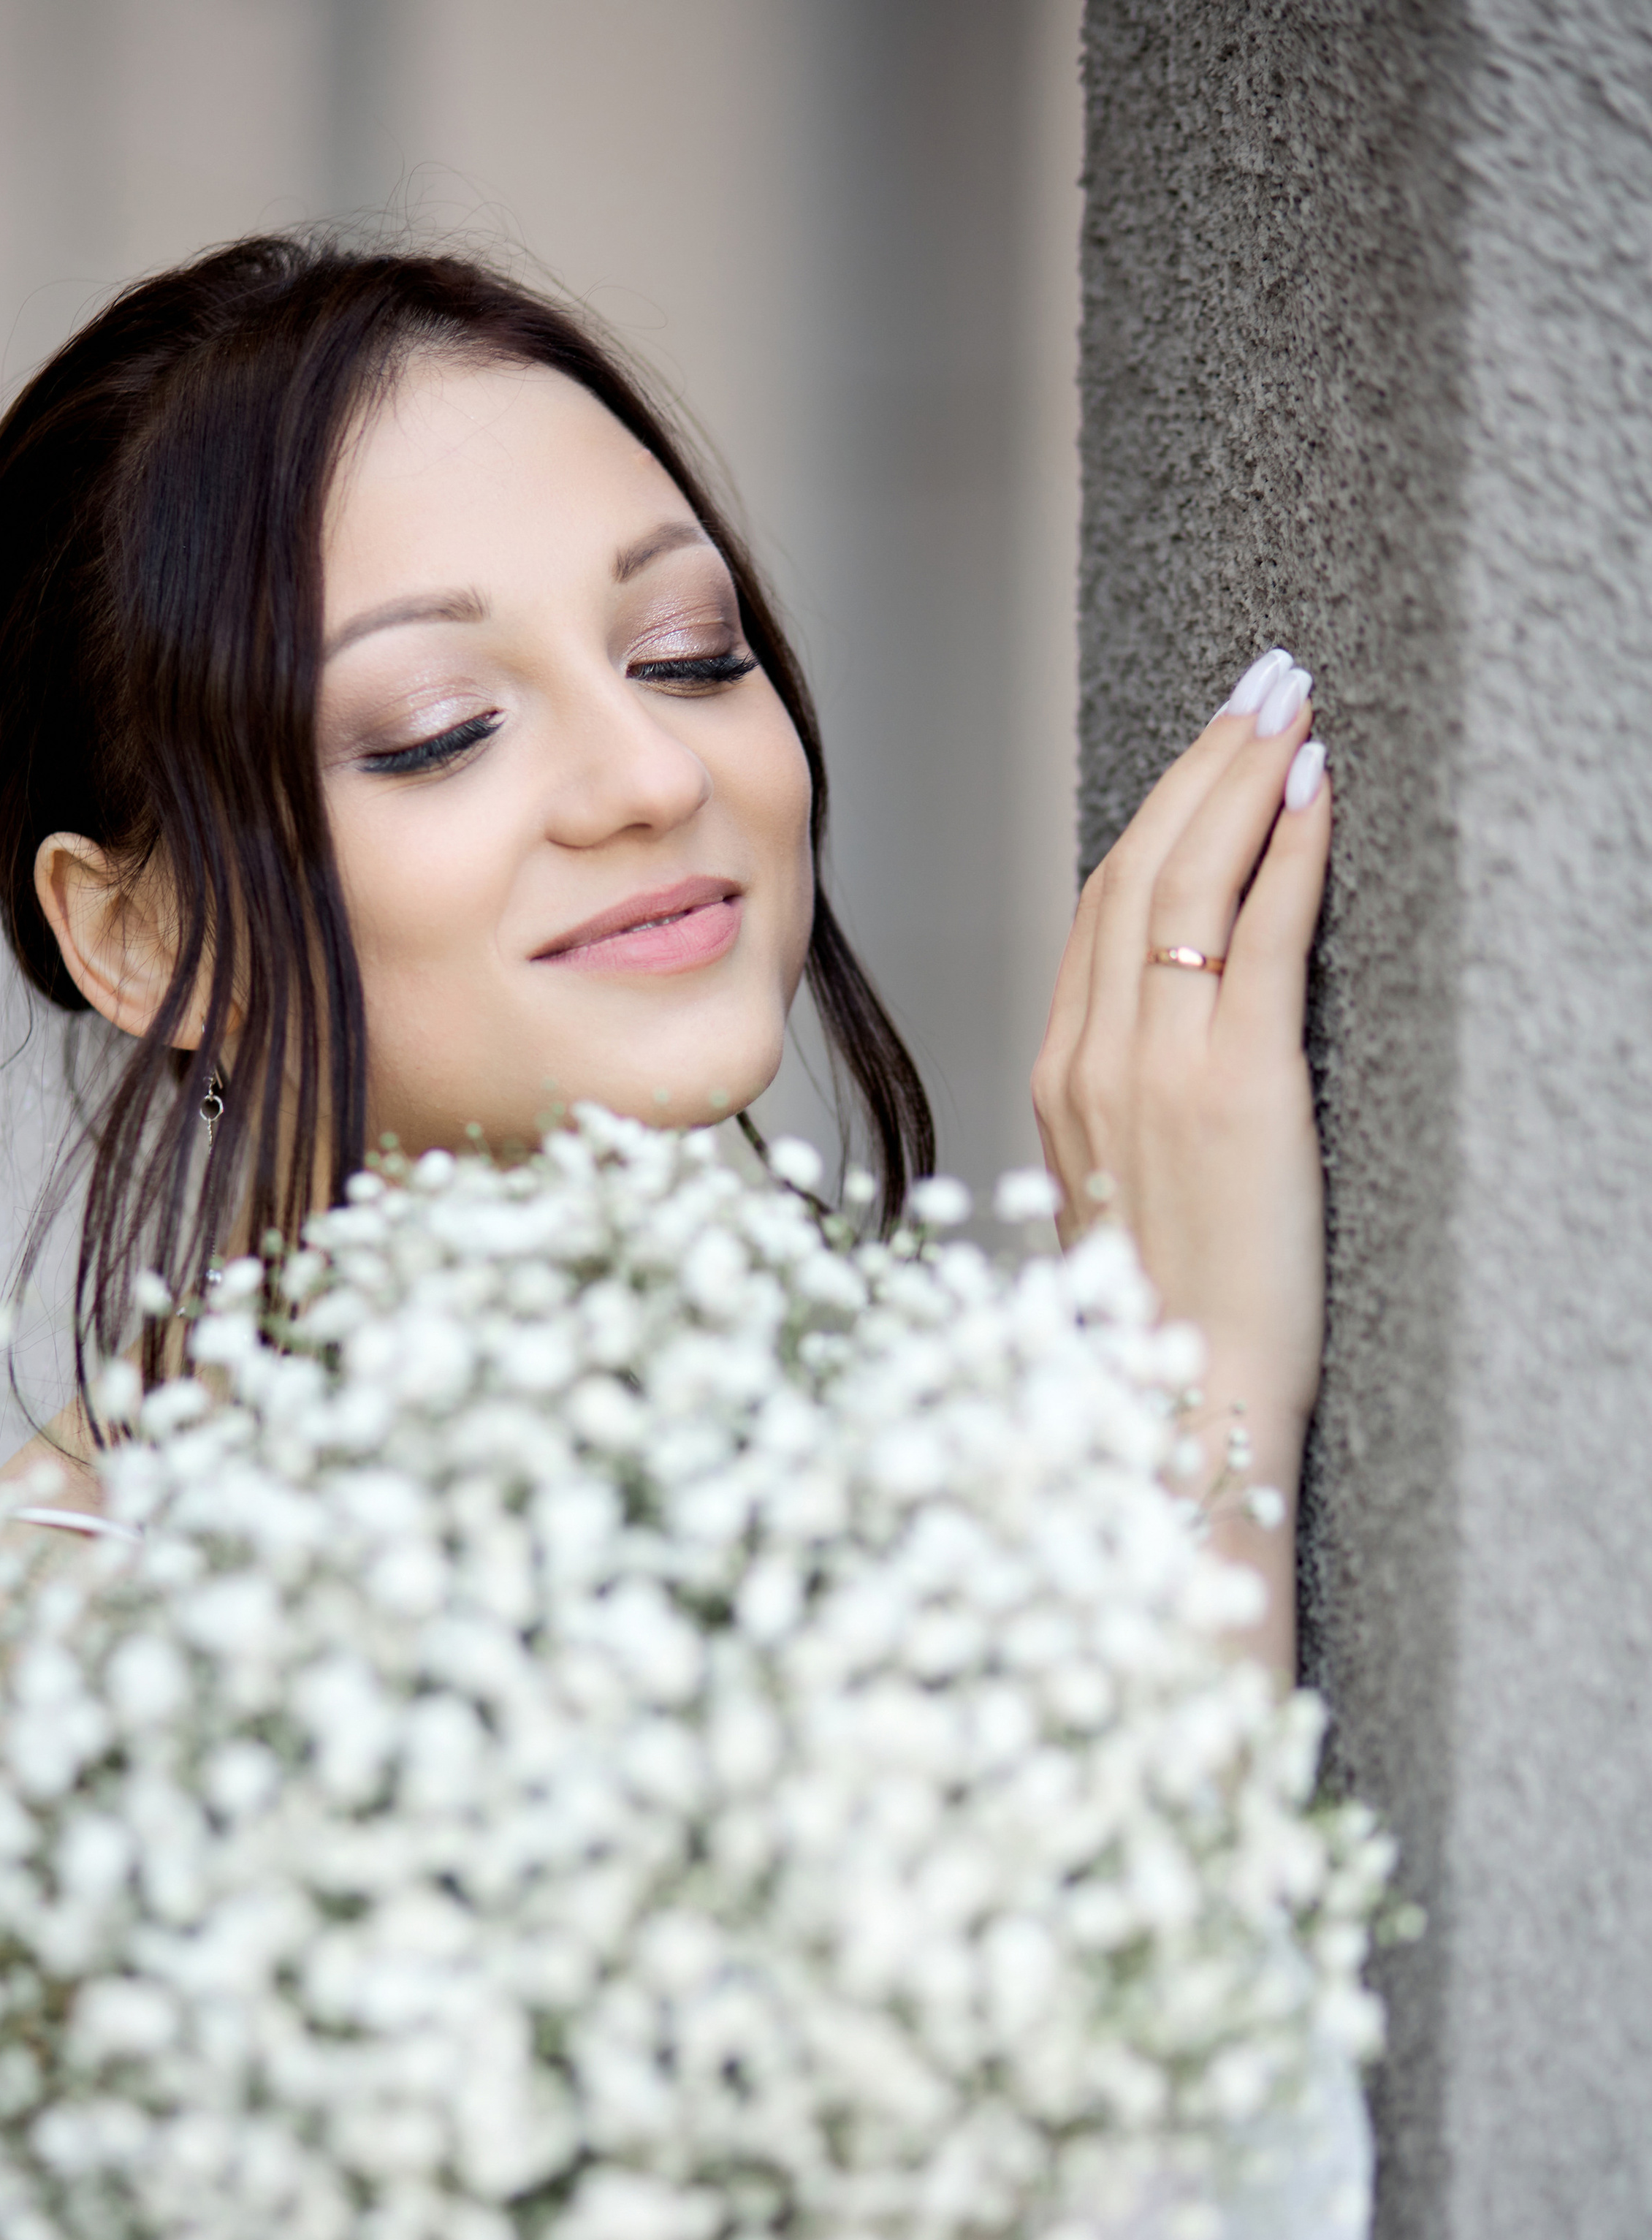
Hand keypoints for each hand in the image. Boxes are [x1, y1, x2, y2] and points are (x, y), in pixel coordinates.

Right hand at [1030, 650, 1330, 1674]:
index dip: (1152, 813)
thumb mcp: (1119, 1202)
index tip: (1205, 748)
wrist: (1176, 1416)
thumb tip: (1165, 1041)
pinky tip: (1319, 795)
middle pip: (1136, 869)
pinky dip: (1287, 853)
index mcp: (1059, 1083)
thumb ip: (1125, 1110)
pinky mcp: (1232, 1090)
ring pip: (1186, 883)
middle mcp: (1091, 1061)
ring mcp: (1153, 1071)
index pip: (1096, 909)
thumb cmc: (1156, 1331)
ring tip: (1291, 707)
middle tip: (1262, 684)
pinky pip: (1259, 940)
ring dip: (1244, 779)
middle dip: (1203, 763)